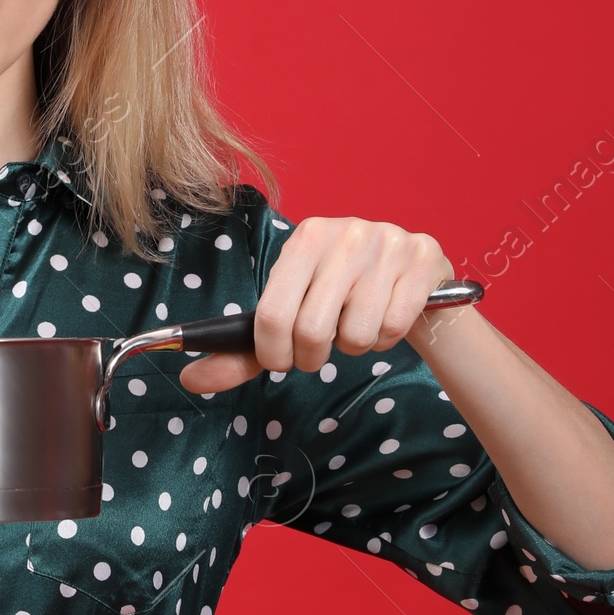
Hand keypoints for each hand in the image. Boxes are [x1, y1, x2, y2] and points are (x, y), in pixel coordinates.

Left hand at [179, 216, 455, 394]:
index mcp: (305, 239)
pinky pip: (393, 328)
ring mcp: (387, 244)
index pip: (272, 314)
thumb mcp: (293, 311)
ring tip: (358, 324)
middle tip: (321, 350)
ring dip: (355, 346)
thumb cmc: (342, 297)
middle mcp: (345, 233)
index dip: (273, 353)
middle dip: (313, 356)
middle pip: (312, 329)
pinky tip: (387, 316)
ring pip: (356, 333)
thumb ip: (244, 352)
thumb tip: (191, 380)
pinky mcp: (422, 260)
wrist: (414, 278)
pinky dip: (387, 338)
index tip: (282, 361)